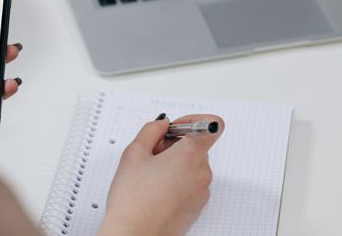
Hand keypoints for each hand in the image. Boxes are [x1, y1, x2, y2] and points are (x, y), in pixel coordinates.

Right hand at [98, 114, 224, 235]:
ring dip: (173, 163)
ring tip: (148, 175)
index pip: (212, 125)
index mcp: (191, 155)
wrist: (135, 235)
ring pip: (191, 164)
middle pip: (195, 146)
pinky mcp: (197, 206)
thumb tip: (162, 125)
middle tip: (150, 154)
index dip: (193, 120)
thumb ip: (151, 130)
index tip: (176, 126)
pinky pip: (189, 182)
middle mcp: (202, 172)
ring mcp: (201, 191)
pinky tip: (154, 189)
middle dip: (173, 144)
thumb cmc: (134, 199)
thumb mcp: (134, 153)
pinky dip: (175, 180)